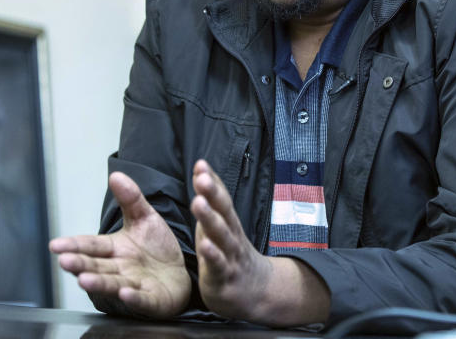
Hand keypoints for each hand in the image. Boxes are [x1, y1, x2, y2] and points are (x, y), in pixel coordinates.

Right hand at [49, 172, 190, 318]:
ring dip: (98, 283)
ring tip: (84, 280)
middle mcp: (119, 268)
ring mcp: (134, 285)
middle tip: (65, 262)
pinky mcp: (152, 300)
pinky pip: (141, 299)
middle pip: (97, 266)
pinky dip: (133, 298)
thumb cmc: (156, 248)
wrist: (179, 273)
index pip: (91, 246)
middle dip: (81, 264)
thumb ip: (130, 199)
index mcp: (114, 249)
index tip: (55, 245)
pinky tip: (125, 293)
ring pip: (113, 284)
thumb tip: (115, 174)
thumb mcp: (144, 218)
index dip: (74, 245)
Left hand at [190, 159, 329, 325]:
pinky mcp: (224, 277)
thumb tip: (202, 170)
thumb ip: (213, 200)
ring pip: (221, 235)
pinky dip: (213, 254)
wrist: (256, 291)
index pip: (220, 198)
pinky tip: (205, 245)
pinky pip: (219, 265)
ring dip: (210, 219)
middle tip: (202, 178)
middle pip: (223, 212)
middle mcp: (231, 235)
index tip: (201, 164)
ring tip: (198, 203)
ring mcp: (230, 256)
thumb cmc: (231, 253)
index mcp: (228, 222)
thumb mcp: (222, 225)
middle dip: (213, 194)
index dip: (212, 181)